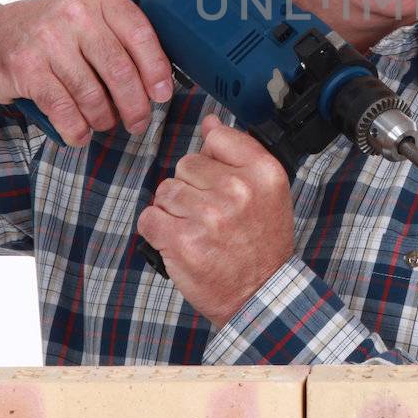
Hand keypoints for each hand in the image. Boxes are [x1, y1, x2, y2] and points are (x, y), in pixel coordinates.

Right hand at [0, 0, 172, 146]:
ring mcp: (48, 39)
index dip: (156, 70)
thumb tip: (159, 80)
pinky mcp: (27, 67)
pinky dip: (76, 128)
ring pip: (92, 93)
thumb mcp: (90, 18)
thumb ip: (122, 37)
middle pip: (119, 69)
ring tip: (106, 123)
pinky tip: (81, 133)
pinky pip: (63, 108)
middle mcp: (75, 12)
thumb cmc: (52, 31)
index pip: (140, 34)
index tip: (162, 94)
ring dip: (104, 118)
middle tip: (138, 121)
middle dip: (134, 104)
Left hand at [137, 113, 295, 325]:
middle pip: (186, 164)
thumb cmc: (262, 245)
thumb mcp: (268, 192)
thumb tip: (210, 122)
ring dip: (174, 211)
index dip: (212, 160)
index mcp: (262, 172)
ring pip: (165, 191)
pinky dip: (157, 230)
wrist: (260, 295)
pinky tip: (179, 242)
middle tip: (212, 215)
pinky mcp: (181, 241)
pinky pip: (149, 217)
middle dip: (191, 187)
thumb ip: (240, 153)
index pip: (217, 137)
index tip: (218, 180)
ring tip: (198, 231)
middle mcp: (237, 190)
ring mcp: (208, 215)